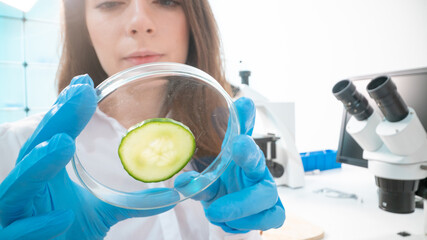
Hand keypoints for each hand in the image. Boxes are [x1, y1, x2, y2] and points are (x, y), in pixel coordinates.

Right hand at [0, 75, 174, 239]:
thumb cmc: (67, 234)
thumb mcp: (103, 212)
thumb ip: (133, 202)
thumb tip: (172, 194)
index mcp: (45, 177)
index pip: (53, 137)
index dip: (67, 112)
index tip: (85, 85)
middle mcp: (26, 190)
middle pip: (35, 150)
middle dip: (56, 121)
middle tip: (80, 94)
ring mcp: (14, 215)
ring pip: (17, 186)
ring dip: (39, 164)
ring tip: (63, 142)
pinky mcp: (13, 239)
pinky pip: (19, 231)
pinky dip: (40, 224)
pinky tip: (64, 216)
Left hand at [176, 97, 284, 232]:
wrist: (234, 213)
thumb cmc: (223, 190)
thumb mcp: (208, 182)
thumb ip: (197, 182)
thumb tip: (183, 183)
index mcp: (240, 156)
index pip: (244, 131)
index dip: (244, 117)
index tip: (242, 103)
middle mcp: (255, 169)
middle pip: (257, 158)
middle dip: (249, 150)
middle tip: (238, 143)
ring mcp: (267, 190)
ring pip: (265, 194)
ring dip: (239, 204)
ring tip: (215, 211)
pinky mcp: (273, 211)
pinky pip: (271, 216)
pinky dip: (249, 222)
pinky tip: (231, 223)